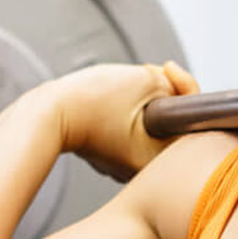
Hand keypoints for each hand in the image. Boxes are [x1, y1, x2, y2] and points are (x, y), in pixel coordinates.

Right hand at [45, 60, 200, 181]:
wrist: (45, 112)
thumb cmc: (92, 101)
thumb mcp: (146, 81)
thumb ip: (174, 86)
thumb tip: (176, 92)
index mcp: (159, 159)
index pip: (192, 121)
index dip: (185, 88)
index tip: (168, 70)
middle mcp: (144, 169)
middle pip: (172, 122)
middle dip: (164, 92)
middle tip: (146, 73)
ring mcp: (125, 163)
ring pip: (151, 123)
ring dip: (145, 98)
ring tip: (123, 86)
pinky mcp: (111, 154)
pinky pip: (131, 128)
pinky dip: (128, 110)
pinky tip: (112, 99)